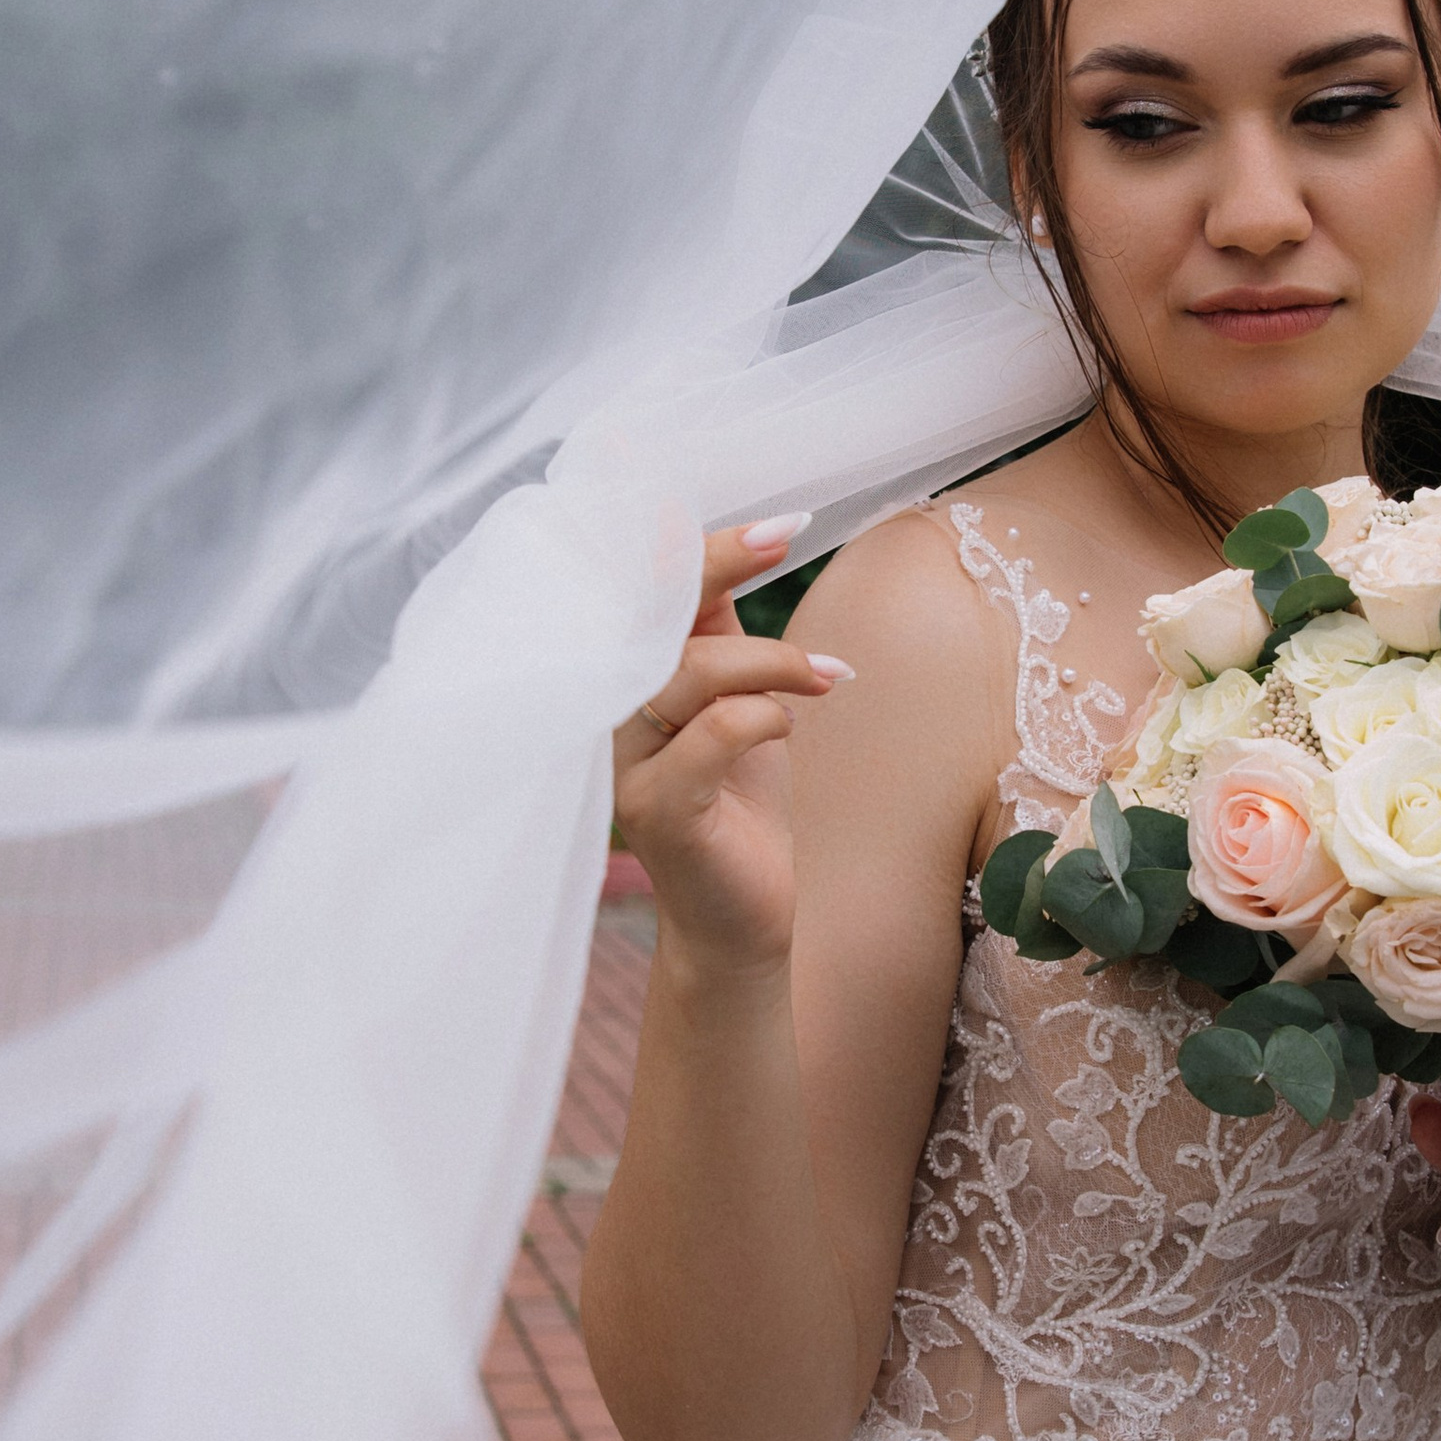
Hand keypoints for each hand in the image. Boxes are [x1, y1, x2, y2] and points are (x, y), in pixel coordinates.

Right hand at [612, 519, 852, 974]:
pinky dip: (762, 716)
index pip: (643, 595)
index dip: (694, 546)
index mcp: (627, 686)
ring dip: (770, 661)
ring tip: (828, 678)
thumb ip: (724, 638)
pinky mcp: (658, 813)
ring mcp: (627, 768)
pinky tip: (792, 725)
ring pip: (688, 674)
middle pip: (653, 619)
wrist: (744, 922)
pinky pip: (711, 735)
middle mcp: (611, 721)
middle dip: (721, 568)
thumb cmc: (739, 812)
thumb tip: (739, 547)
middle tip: (788, 539)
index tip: (770, 517)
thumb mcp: (740, 707)